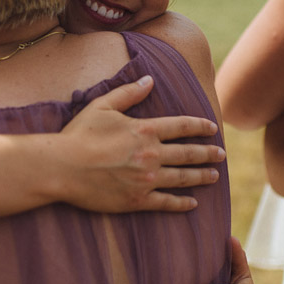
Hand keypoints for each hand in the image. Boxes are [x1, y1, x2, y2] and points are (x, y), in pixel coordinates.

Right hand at [59, 76, 224, 212]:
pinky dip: (182, 203)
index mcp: (144, 130)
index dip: (200, 126)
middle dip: (208, 153)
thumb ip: (128, 93)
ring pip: (182, 178)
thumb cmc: (79, 135)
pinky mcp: (137, 200)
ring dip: (201, 176)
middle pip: (188, 153)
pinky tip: (192, 203)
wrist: (61, 168)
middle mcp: (151, 155)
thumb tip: (149, 79)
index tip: (212, 128)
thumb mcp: (102, 105)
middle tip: (222, 155)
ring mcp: (146, 179)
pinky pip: (166, 203)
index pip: (181, 126)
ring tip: (214, 176)